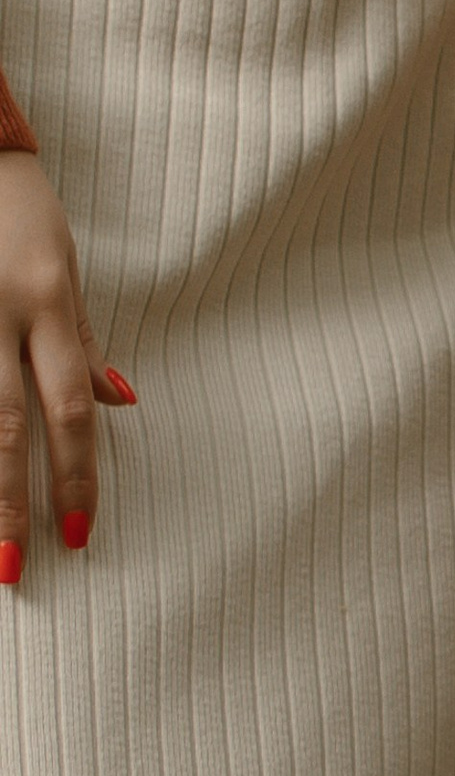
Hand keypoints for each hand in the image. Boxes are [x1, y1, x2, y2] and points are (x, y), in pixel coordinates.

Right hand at [0, 152, 135, 586]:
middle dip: (11, 501)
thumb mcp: (63, 269)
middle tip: (12, 567)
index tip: (80, 534)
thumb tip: (122, 403)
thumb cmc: (17, 209)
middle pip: (6, 426)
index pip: (70, 410)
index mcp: (47, 304)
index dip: (77, 476)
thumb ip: (83, 341)